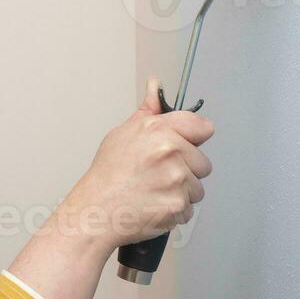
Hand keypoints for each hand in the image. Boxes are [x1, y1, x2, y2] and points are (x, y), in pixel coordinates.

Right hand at [59, 77, 214, 253]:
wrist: (96, 211)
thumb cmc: (107, 175)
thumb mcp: (123, 134)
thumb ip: (147, 112)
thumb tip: (155, 87)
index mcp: (159, 131)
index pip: (201, 127)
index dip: (194, 138)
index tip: (187, 145)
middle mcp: (171, 153)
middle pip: (203, 162)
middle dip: (187, 170)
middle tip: (160, 175)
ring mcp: (177, 181)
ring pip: (198, 188)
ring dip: (182, 192)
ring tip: (155, 192)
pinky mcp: (178, 206)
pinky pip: (189, 209)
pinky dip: (175, 211)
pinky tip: (155, 205)